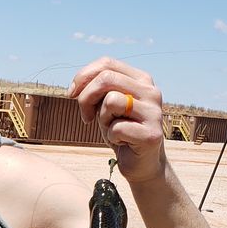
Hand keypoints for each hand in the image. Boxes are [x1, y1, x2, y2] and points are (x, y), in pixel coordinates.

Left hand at [69, 57, 164, 183]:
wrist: (142, 163)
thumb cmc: (121, 131)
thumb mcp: (106, 105)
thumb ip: (97, 90)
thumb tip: (75, 87)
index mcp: (142, 80)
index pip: (107, 63)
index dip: (83, 76)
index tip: (72, 94)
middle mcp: (152, 92)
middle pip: (107, 78)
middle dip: (86, 98)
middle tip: (86, 117)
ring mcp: (154, 113)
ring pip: (111, 101)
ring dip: (102, 119)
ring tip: (111, 129)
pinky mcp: (151, 135)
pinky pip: (117, 128)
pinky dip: (111, 137)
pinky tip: (122, 143)